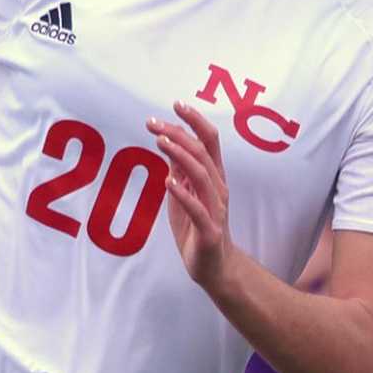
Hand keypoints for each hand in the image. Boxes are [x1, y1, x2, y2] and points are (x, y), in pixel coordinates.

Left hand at [147, 101, 229, 288]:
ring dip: (180, 155)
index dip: (195, 120)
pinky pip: (198, 208)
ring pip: (202, 174)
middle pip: (203, 152)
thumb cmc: (198, 229)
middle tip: (154, 123)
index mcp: (214, 177)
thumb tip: (168, 142)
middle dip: (179, 133)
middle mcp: (218, 188)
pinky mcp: (209, 230)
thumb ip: (179, 170)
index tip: (176, 104)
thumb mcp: (184, 195)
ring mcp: (215, 209)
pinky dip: (183, 193)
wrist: (214, 268)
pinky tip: (168, 181)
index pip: (209, 141)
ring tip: (160, 142)